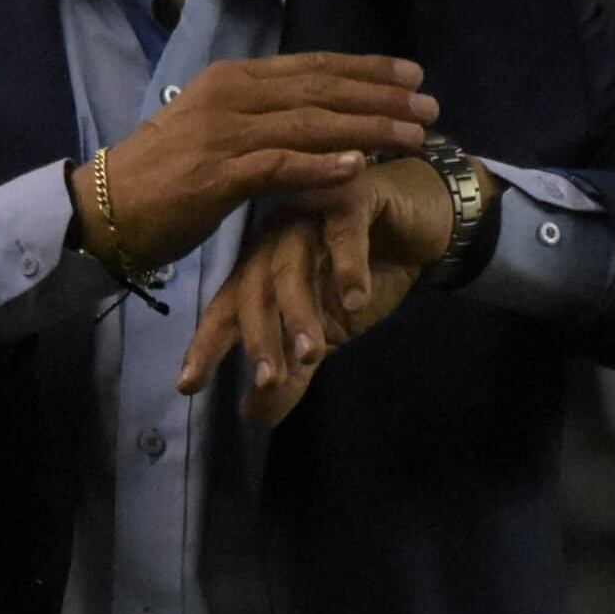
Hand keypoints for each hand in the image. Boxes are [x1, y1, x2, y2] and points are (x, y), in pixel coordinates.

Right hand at [82, 55, 440, 273]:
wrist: (104, 208)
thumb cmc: (162, 174)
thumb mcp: (216, 132)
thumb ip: (263, 120)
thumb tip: (316, 117)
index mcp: (232, 79)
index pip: (311, 67)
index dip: (366, 68)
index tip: (412, 73)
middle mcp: (231, 96)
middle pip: (321, 90)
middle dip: (381, 96)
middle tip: (430, 106)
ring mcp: (223, 133)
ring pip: (310, 124)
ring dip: (367, 128)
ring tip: (412, 134)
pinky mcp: (216, 175)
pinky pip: (279, 166)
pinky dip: (320, 165)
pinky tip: (357, 166)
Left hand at [177, 157, 466, 424]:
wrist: (424, 220)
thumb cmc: (368, 271)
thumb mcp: (329, 331)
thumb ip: (293, 370)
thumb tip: (254, 416)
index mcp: (263, 267)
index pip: (227, 308)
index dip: (208, 345)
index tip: (190, 385)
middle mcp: (277, 239)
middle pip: (254, 289)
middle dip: (259, 338)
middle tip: (268, 380)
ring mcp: (309, 213)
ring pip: (292, 263)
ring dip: (300, 310)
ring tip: (313, 352)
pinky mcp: (351, 197)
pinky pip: (344, 232)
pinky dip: (349, 266)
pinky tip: (357, 298)